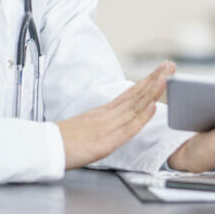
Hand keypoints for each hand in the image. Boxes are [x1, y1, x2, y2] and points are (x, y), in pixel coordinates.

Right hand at [55, 61, 172, 169]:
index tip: (161, 70)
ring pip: (136, 106)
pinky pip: (128, 127)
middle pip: (136, 94)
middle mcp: (108, 114)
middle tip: (170, 65)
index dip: (147, 81)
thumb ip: (101, 123)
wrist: (44, 148)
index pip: (130, 93)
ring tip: (168, 77)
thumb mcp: (86, 127)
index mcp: (103, 112)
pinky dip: (142, 116)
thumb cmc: (62, 142)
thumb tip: (113, 122)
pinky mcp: (106, 140)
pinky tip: (153, 106)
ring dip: (153, 91)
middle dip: (155, 79)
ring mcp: (108, 125)